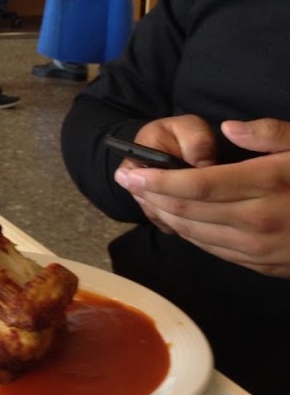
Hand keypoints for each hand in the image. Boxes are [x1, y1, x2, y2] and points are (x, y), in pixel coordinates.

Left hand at [115, 117, 289, 276]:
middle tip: (125, 181)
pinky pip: (216, 251)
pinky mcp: (267, 266)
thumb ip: (269, 133)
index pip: (196, 184)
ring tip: (143, 197)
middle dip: (150, 196)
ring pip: (196, 235)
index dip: (157, 179)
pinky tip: (177, 219)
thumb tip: (228, 128)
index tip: (130, 171)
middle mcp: (261, 221)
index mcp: (268, 184)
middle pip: (188, 211)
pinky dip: (189, 234)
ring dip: (164, 216)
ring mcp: (263, 249)